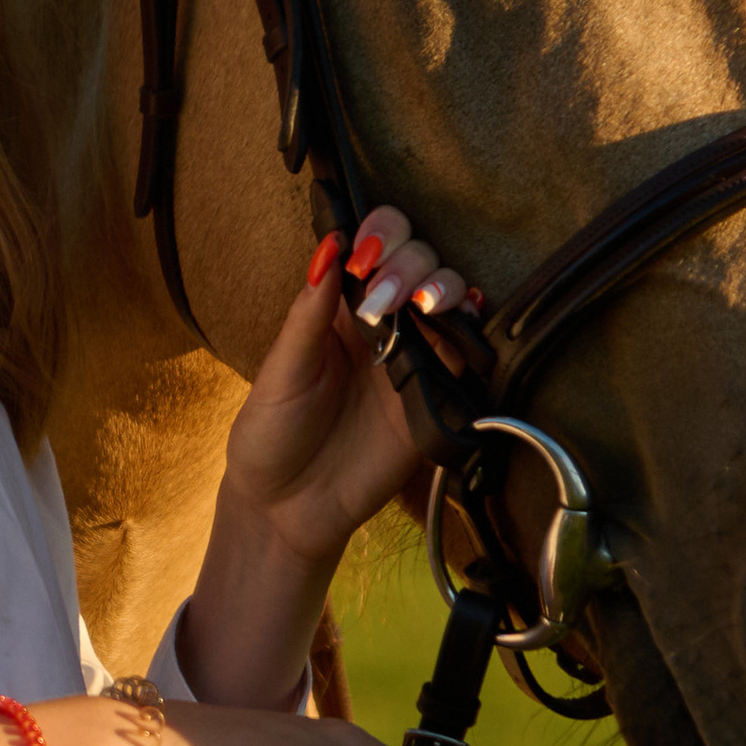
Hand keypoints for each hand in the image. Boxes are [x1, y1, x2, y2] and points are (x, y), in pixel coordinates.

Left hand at [178, 199, 476, 708]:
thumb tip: (329, 246)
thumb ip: (309, 313)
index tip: (364, 255)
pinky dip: (473, 327)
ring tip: (422, 303)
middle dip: (407, 261)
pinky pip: (467, 352)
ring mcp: (413, 356)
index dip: (378, 235)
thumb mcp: (281, 371)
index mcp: (338, 308)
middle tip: (383, 296)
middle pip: (418, 259)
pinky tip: (464, 317)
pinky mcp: (437, 395)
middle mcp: (382, 322)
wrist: (289, 510)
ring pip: (448, 295)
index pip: (372, 247)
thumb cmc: (271, 435)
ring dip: (442, 284)